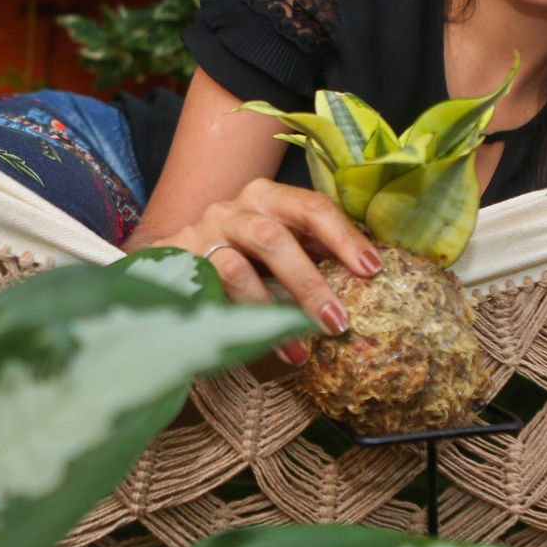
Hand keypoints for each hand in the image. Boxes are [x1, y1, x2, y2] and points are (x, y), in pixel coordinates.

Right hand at [156, 178, 382, 364]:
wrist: (175, 256)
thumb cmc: (243, 250)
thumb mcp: (281, 240)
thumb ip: (313, 248)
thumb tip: (365, 272)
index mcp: (269, 197)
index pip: (311, 207)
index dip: (343, 237)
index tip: (372, 270)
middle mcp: (234, 209)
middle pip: (273, 237)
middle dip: (308, 283)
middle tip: (337, 322)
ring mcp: (202, 236)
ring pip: (237, 269)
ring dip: (270, 312)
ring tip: (300, 349)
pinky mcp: (179, 264)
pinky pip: (208, 296)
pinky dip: (238, 322)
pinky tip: (260, 348)